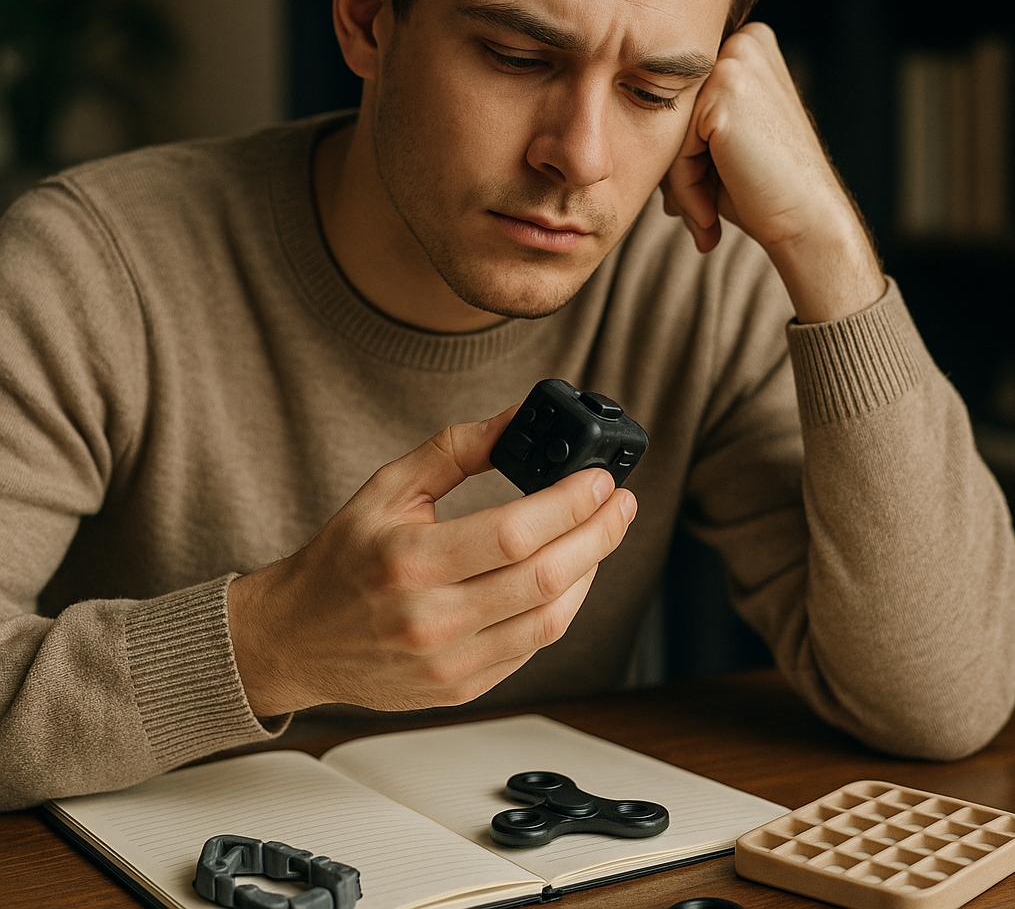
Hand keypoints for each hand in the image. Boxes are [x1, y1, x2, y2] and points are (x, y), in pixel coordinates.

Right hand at [228, 404, 636, 716]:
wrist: (298, 638)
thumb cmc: (343, 558)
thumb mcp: (388, 488)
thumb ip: (455, 450)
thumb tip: (517, 421)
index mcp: (409, 560)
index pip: (513, 532)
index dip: (570, 503)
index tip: (600, 479)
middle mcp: (431, 619)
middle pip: (544, 578)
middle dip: (598, 534)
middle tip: (621, 503)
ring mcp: (448, 662)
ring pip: (549, 620)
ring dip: (589, 572)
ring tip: (603, 535)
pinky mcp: (460, 688)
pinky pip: (532, 648)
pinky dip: (561, 607)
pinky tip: (569, 575)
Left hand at [661, 21, 883, 320]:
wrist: (808, 220)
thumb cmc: (763, 190)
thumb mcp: (717, 146)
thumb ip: (682, 125)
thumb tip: (623, 122)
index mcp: (746, 47)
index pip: (678, 102)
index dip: (678, 155)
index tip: (690, 200)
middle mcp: (744, 42)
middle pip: (669, 113)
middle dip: (675, 170)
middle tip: (697, 216)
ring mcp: (735, 62)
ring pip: (668, 131)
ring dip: (679, 183)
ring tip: (704, 218)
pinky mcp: (724, 92)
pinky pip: (674, 148)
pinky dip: (685, 187)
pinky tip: (710, 213)